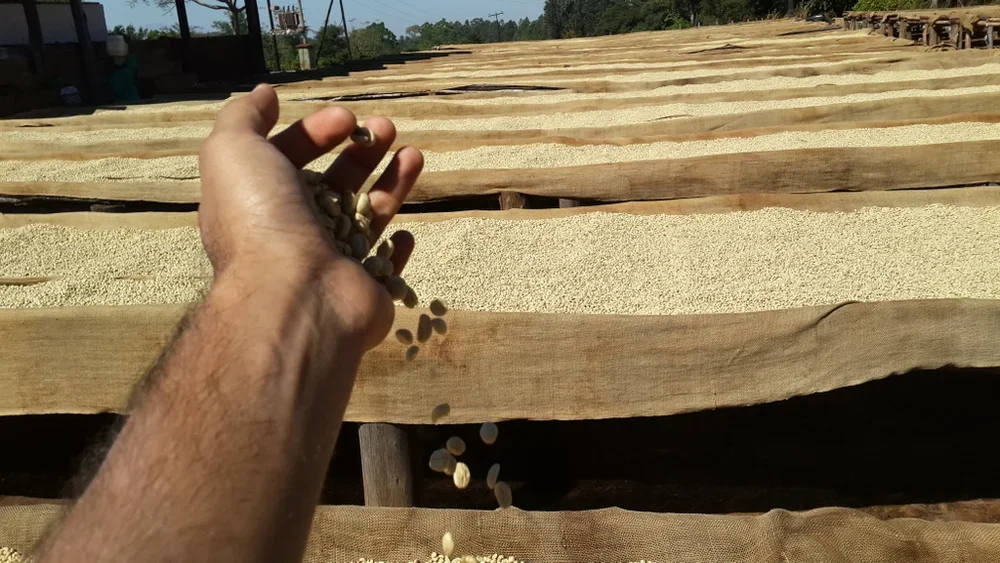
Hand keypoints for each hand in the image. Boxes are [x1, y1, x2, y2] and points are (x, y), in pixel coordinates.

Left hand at [198, 84, 423, 348]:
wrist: (297, 295)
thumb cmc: (262, 219)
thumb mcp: (233, 151)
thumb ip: (243, 117)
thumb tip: (263, 94)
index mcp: (259, 201)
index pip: (289, 158)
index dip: (315, 131)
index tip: (345, 117)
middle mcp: (292, 233)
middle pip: (333, 183)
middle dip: (361, 151)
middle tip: (387, 127)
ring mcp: (330, 263)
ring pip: (366, 216)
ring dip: (391, 182)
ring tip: (414, 153)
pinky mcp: (364, 288)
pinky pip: (385, 265)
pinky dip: (397, 248)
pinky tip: (406, 231)